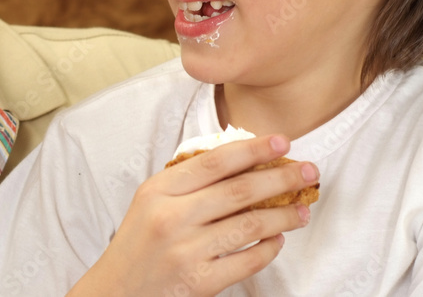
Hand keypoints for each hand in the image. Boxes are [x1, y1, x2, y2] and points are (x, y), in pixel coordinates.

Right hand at [68, 134, 317, 296]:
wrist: (115, 291)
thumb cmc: (137, 243)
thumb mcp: (151, 201)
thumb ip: (187, 180)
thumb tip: (240, 159)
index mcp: (159, 190)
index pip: (215, 162)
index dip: (253, 149)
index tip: (281, 141)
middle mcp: (172, 217)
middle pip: (239, 191)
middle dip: (281, 178)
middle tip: (307, 171)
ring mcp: (187, 251)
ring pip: (250, 226)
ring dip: (284, 216)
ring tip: (301, 209)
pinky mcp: (199, 282)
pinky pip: (248, 261)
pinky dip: (269, 249)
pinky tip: (278, 240)